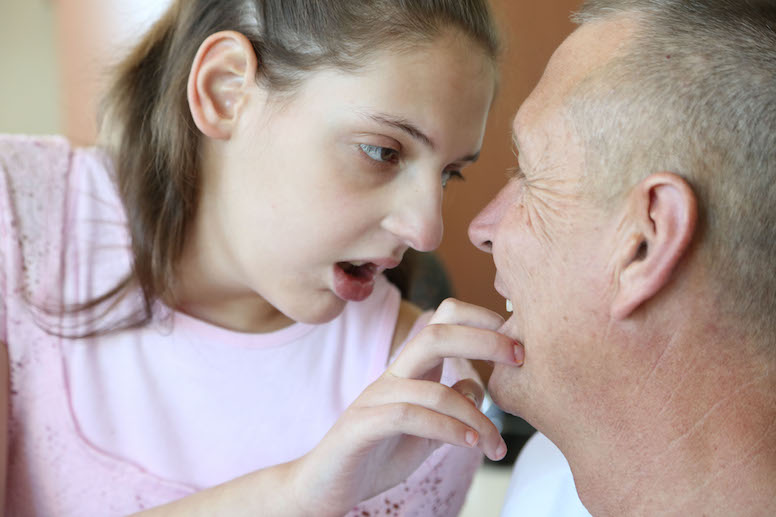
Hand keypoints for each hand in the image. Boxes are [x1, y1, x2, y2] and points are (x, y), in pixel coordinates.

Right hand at [289, 299, 523, 515]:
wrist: (325, 485)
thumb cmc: (376, 454)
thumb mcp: (426, 428)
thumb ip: (451, 405)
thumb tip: (478, 384)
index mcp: (410, 371)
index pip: (441, 321)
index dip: (479, 318)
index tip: (515, 341)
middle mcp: (393, 376)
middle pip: (435, 334)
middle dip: (484, 340)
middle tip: (520, 357)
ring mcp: (375, 398)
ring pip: (431, 387)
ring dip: (475, 416)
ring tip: (495, 443)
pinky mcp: (362, 426)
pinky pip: (409, 416)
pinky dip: (447, 429)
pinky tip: (469, 444)